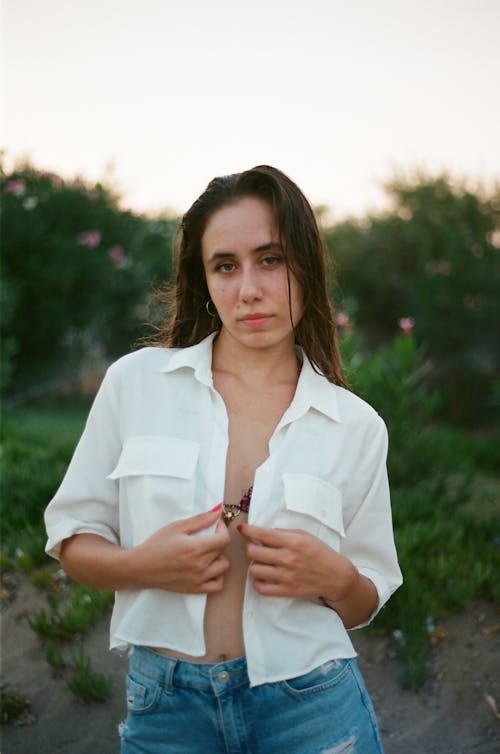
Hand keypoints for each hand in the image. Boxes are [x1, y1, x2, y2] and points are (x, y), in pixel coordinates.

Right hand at [132, 507, 230, 593]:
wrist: (141, 567)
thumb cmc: (156, 545)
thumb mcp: (177, 527)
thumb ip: (200, 520)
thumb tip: (218, 511)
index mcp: (196, 548)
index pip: (224, 539)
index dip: (222, 529)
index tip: (216, 526)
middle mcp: (200, 565)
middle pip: (223, 551)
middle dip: (218, 540)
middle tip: (207, 537)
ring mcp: (198, 579)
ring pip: (224, 568)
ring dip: (219, 558)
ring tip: (207, 553)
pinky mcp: (194, 589)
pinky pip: (217, 585)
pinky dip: (217, 576)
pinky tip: (208, 568)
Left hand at [237, 523, 357, 600]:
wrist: (335, 576)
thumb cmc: (320, 552)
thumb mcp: (305, 535)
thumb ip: (284, 533)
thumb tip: (263, 533)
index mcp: (293, 542)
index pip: (262, 534)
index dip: (248, 530)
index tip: (242, 528)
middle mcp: (288, 559)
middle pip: (253, 552)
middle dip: (250, 547)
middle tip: (255, 547)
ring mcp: (287, 576)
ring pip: (255, 570)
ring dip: (255, 565)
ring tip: (262, 562)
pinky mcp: (287, 591)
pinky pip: (262, 588)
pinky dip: (258, 582)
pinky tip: (263, 577)